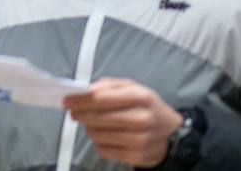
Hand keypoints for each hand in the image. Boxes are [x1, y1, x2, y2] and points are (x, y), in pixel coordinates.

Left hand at [64, 78, 184, 167]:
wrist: (172, 135)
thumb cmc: (148, 108)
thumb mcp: (134, 88)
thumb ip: (109, 84)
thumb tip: (88, 88)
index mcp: (140, 98)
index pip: (100, 98)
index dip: (79, 100)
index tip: (67, 100)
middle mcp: (141, 119)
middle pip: (96, 117)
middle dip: (79, 113)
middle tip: (74, 112)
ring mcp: (139, 140)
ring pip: (96, 134)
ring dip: (88, 128)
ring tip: (93, 123)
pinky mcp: (135, 156)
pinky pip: (102, 149)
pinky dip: (98, 142)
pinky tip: (105, 135)